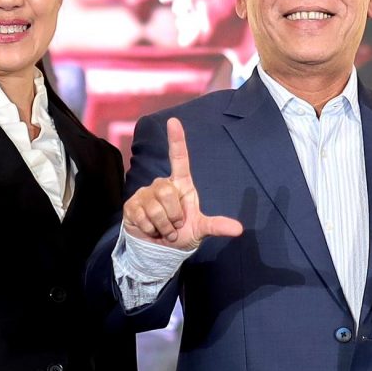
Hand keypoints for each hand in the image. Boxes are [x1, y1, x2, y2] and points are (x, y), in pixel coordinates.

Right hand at [122, 118, 244, 249]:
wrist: (160, 249)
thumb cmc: (182, 233)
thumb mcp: (201, 229)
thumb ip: (217, 226)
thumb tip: (239, 230)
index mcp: (180, 184)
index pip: (179, 158)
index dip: (176, 140)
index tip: (174, 121)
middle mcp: (162, 185)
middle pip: (167, 192)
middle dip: (174, 216)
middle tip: (175, 226)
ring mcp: (145, 194)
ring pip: (155, 208)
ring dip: (164, 227)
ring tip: (164, 230)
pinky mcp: (132, 205)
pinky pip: (142, 217)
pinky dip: (151, 230)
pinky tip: (151, 230)